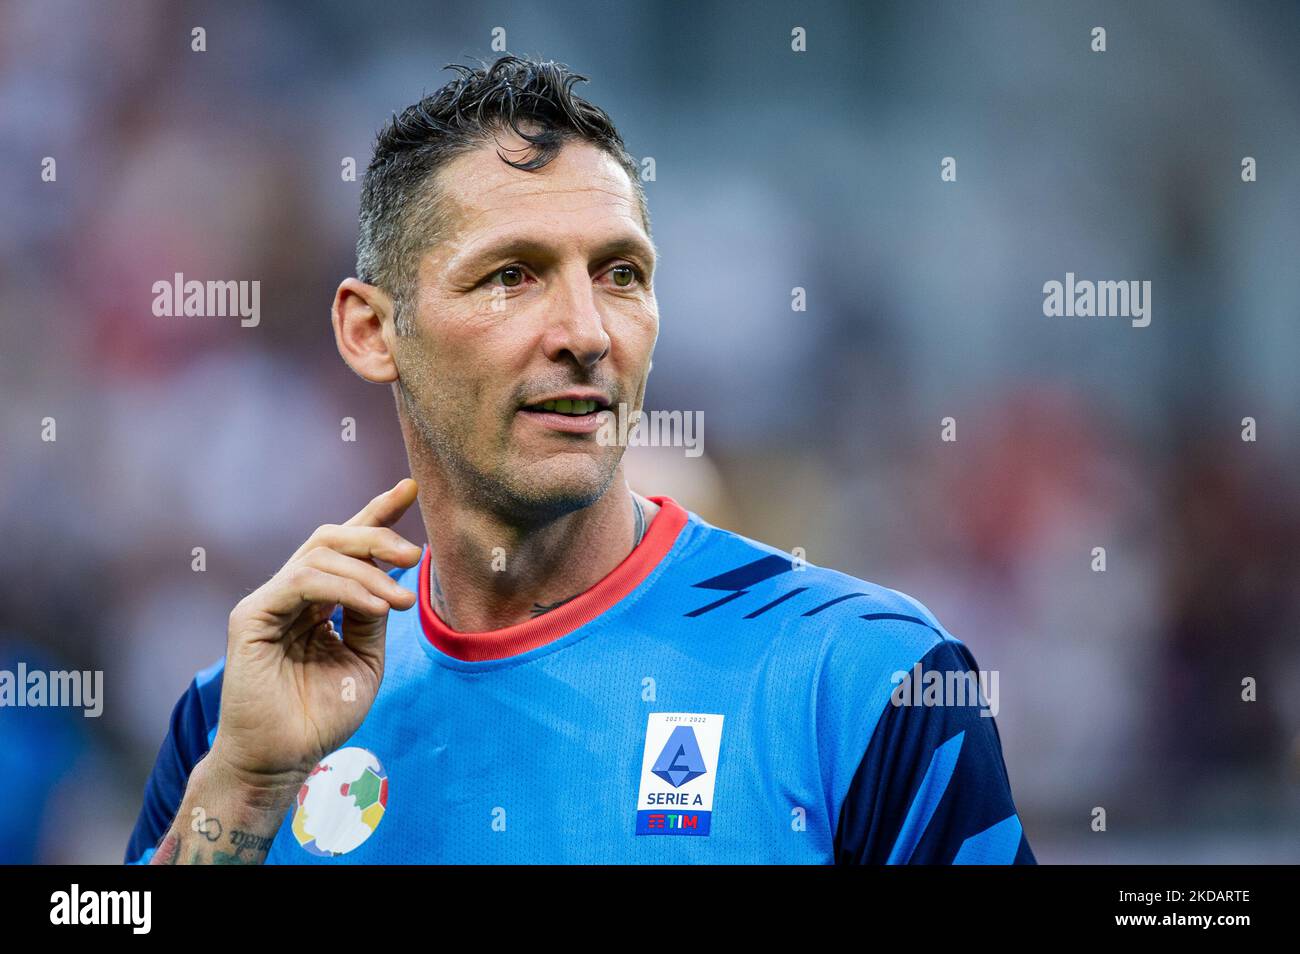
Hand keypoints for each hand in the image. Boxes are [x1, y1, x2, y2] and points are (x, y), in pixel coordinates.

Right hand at [208, 478, 420, 792]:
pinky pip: (302, 581)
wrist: (282, 759)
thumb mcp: (364, 658)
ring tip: (398, 601)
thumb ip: (373, 614)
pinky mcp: (253, 616)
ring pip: (321, 554)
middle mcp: (292, 593)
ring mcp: (270, 601)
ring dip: (369, 571)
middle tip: (415, 555)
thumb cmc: (321, 716)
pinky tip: (376, 606)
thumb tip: (392, 575)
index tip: (412, 488)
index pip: (347, 546)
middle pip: (334, 537)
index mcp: (318, 600)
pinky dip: (345, 588)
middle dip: (378, 535)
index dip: (377, 513)